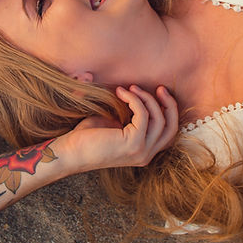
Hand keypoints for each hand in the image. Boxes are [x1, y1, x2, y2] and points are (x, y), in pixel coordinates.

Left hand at [63, 85, 178, 171]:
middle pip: (172, 128)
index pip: (168, 133)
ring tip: (131, 87)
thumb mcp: (113, 123)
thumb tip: (133, 89)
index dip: (169, 112)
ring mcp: (141, 151)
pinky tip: (121, 92)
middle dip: (170, 105)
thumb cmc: (87, 137)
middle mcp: (146, 155)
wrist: (70, 152)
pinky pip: (143, 115)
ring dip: (148, 98)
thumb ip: (129, 114)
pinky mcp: (133, 143)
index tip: (159, 93)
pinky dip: (135, 100)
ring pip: (160, 119)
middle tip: (160, 88)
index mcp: (144, 152)